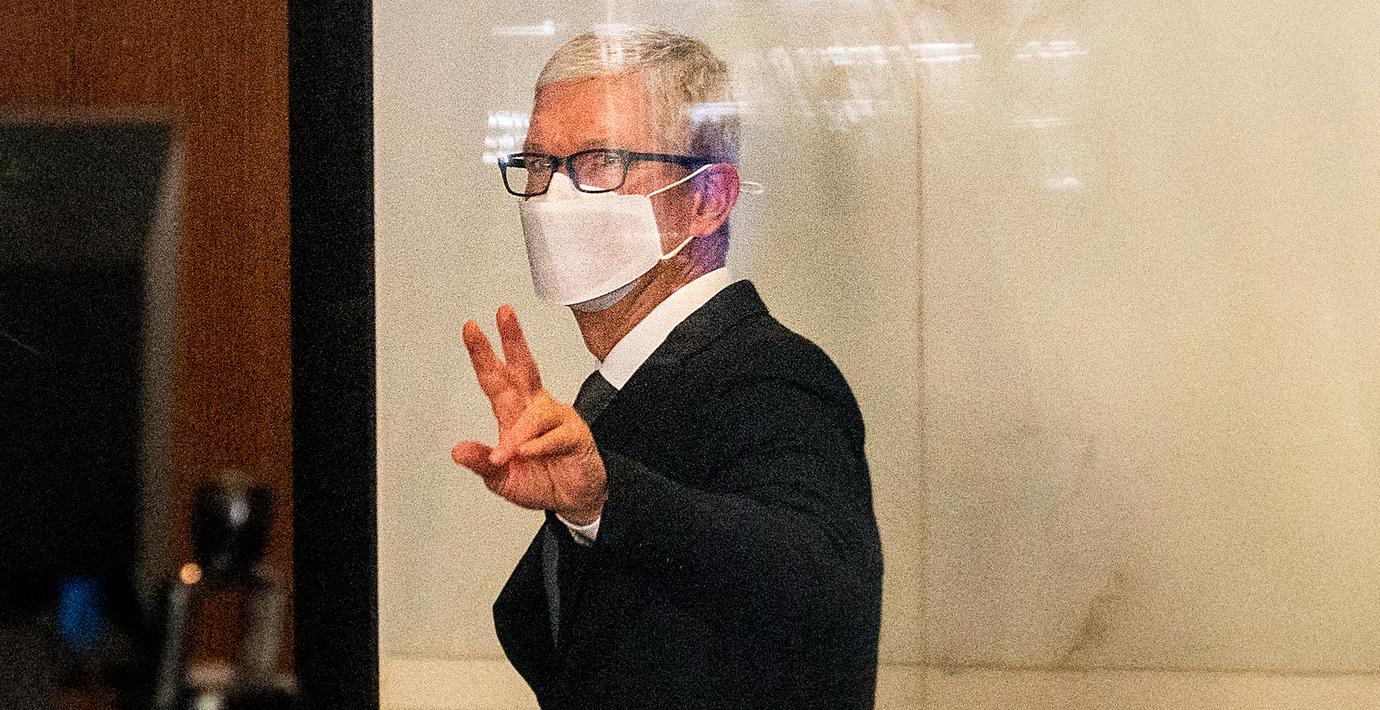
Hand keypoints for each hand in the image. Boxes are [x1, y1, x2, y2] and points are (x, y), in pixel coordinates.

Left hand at [451, 305, 606, 523]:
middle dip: (513, 340)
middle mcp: (535, 409)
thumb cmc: (540, 481)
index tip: (471, 328)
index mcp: (513, 413)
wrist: (574, 501)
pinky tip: (529, 454)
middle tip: (504, 314)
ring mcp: (557, 419)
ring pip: (535, 412)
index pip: (496, 378)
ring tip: (507, 454)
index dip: (483, 354)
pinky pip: (554, 436)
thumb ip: (482, 463)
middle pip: (524, 368)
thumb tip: (458, 450)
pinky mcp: (575, 436)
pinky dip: (539, 446)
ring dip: (518, 433)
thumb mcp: (501, 479)